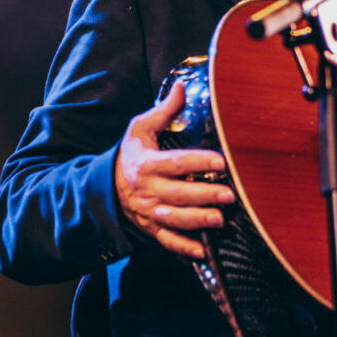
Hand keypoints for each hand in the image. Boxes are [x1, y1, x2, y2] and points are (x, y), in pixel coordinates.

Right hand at [114, 82, 233, 258]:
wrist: (106, 186)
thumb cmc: (130, 155)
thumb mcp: (140, 129)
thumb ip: (164, 111)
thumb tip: (181, 85)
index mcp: (148, 164)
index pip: (176, 163)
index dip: (198, 162)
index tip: (221, 161)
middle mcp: (149, 190)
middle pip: (179, 193)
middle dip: (205, 195)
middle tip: (230, 195)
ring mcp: (150, 212)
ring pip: (175, 219)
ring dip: (198, 221)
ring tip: (220, 220)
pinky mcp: (152, 228)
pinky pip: (167, 241)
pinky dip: (184, 248)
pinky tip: (203, 251)